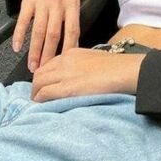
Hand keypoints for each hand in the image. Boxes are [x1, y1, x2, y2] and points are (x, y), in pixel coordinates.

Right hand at [12, 0, 80, 71]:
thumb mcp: (73, 4)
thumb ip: (72, 23)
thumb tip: (73, 50)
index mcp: (72, 6)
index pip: (72, 30)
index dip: (68, 49)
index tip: (63, 65)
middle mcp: (57, 4)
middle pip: (53, 34)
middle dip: (48, 55)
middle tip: (44, 71)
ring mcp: (42, 2)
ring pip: (38, 30)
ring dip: (34, 50)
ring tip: (32, 65)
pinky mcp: (28, 1)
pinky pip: (22, 21)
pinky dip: (19, 35)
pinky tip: (16, 48)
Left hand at [31, 48, 146, 101]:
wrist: (124, 71)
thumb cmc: (117, 68)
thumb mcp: (94, 60)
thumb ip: (81, 66)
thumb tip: (77, 78)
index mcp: (72, 53)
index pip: (49, 64)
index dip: (44, 77)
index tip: (44, 86)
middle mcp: (64, 61)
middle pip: (40, 73)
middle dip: (36, 86)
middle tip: (37, 97)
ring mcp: (64, 74)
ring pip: (38, 83)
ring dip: (35, 94)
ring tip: (37, 104)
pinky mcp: (67, 88)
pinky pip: (44, 94)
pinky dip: (39, 101)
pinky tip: (41, 107)